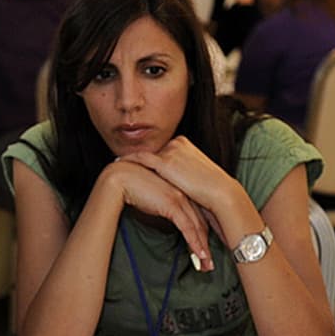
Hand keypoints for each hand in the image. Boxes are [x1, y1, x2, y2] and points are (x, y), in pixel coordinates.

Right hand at [96, 159, 212, 269]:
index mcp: (180, 190)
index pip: (198, 215)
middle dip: (207, 245)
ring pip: (198, 227)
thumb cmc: (130, 187)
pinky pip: (188, 227)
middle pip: (201, 223)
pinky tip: (200, 254)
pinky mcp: (173, 205)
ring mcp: (180, 198)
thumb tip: (162, 223)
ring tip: (206, 265)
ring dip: (203, 249)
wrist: (119, 178)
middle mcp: (184, 193)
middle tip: (209, 263)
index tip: (207, 250)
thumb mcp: (151, 198)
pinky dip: (194, 243)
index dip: (204, 234)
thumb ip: (160, 207)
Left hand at [123, 136, 252, 244]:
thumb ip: (180, 173)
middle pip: (150, 152)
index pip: (160, 151)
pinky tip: (118, 164)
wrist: (219, 193)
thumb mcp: (193, 177)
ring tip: (115, 165)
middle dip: (135, 159)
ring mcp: (170, 150)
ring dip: (129, 161)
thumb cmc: (209, 191)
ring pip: (144, 155)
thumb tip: (170, 182)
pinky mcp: (165, 161)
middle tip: (117, 163)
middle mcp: (177, 143)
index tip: (132, 161)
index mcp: (184, 144)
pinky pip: (141, 159)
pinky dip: (129, 160)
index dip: (146, 160)